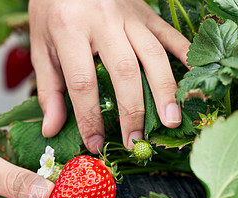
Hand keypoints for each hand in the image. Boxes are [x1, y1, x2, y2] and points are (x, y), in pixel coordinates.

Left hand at [29, 0, 190, 152]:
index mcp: (70, 29)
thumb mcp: (41, 46)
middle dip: (132, 111)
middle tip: (135, 141)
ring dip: (165, 91)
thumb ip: (48, 88)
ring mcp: (130, 15)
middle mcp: (103, 21)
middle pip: (124, 71)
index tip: (95, 143)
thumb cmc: (53, 9)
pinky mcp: (147, 12)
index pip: (82, 82)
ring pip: (154, 55)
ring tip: (171, 121)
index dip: (89, 118)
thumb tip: (51, 129)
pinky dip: (186, 56)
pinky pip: (171, 34)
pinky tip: (196, 78)